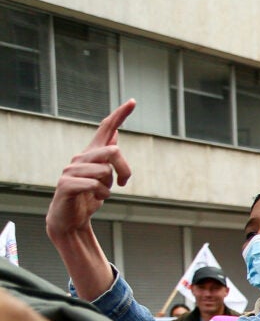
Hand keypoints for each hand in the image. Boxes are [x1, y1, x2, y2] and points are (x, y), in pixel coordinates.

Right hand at [47, 101, 134, 242]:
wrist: (69, 219)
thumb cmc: (87, 197)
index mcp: (92, 154)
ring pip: (105, 171)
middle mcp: (80, 157)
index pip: (106, 128)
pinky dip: (102, 195)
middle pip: (113, 151)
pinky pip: (95, 185)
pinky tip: (95, 199)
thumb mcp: (103, 176)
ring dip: (109, 187)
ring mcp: (71, 170)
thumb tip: (115, 133)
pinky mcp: (66, 185)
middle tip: (124, 184)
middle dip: (125, 170)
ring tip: (101, 194)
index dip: (119, 115)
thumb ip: (107, 156)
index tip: (132, 101)